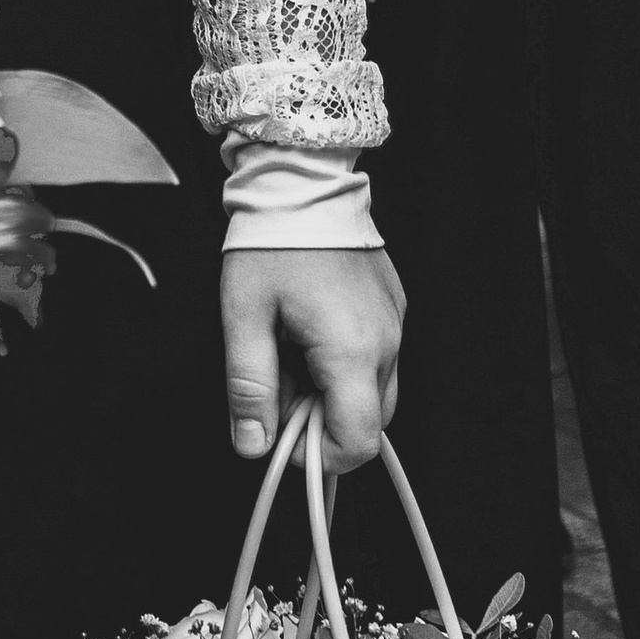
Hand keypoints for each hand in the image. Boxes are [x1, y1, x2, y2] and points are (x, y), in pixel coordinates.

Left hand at [220, 243, 404, 469]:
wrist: (303, 182)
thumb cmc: (272, 244)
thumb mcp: (244, 318)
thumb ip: (250, 389)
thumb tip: (253, 445)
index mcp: (351, 351)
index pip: (356, 443)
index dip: (316, 456)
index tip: (281, 434)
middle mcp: (386, 343)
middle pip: (369, 424)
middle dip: (322, 424)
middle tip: (279, 387)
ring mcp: (395, 324)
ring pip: (376, 393)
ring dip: (335, 395)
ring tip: (292, 355)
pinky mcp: (393, 308)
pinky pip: (379, 359)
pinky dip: (347, 365)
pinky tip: (310, 334)